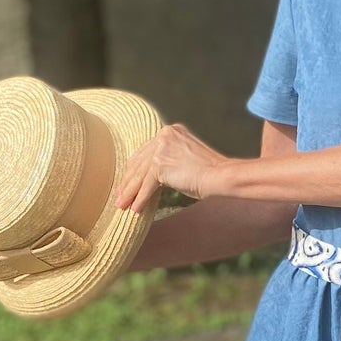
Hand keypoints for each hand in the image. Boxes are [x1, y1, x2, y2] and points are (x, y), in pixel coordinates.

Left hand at [114, 123, 233, 212]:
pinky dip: (140, 198)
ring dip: (130, 192)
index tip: (127, 183)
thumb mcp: (185, 160)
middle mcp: (164, 135)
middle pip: (139, 162)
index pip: (145, 152)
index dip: (135, 170)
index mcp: (170, 132)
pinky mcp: (161, 163)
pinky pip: (146, 185)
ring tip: (122, 206)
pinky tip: (135, 209)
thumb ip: (168, 162)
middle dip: (128, 182)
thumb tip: (149, 179)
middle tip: (120, 197)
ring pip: (140, 175)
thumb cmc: (209, 172)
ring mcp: (161, 148)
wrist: (220, 175)